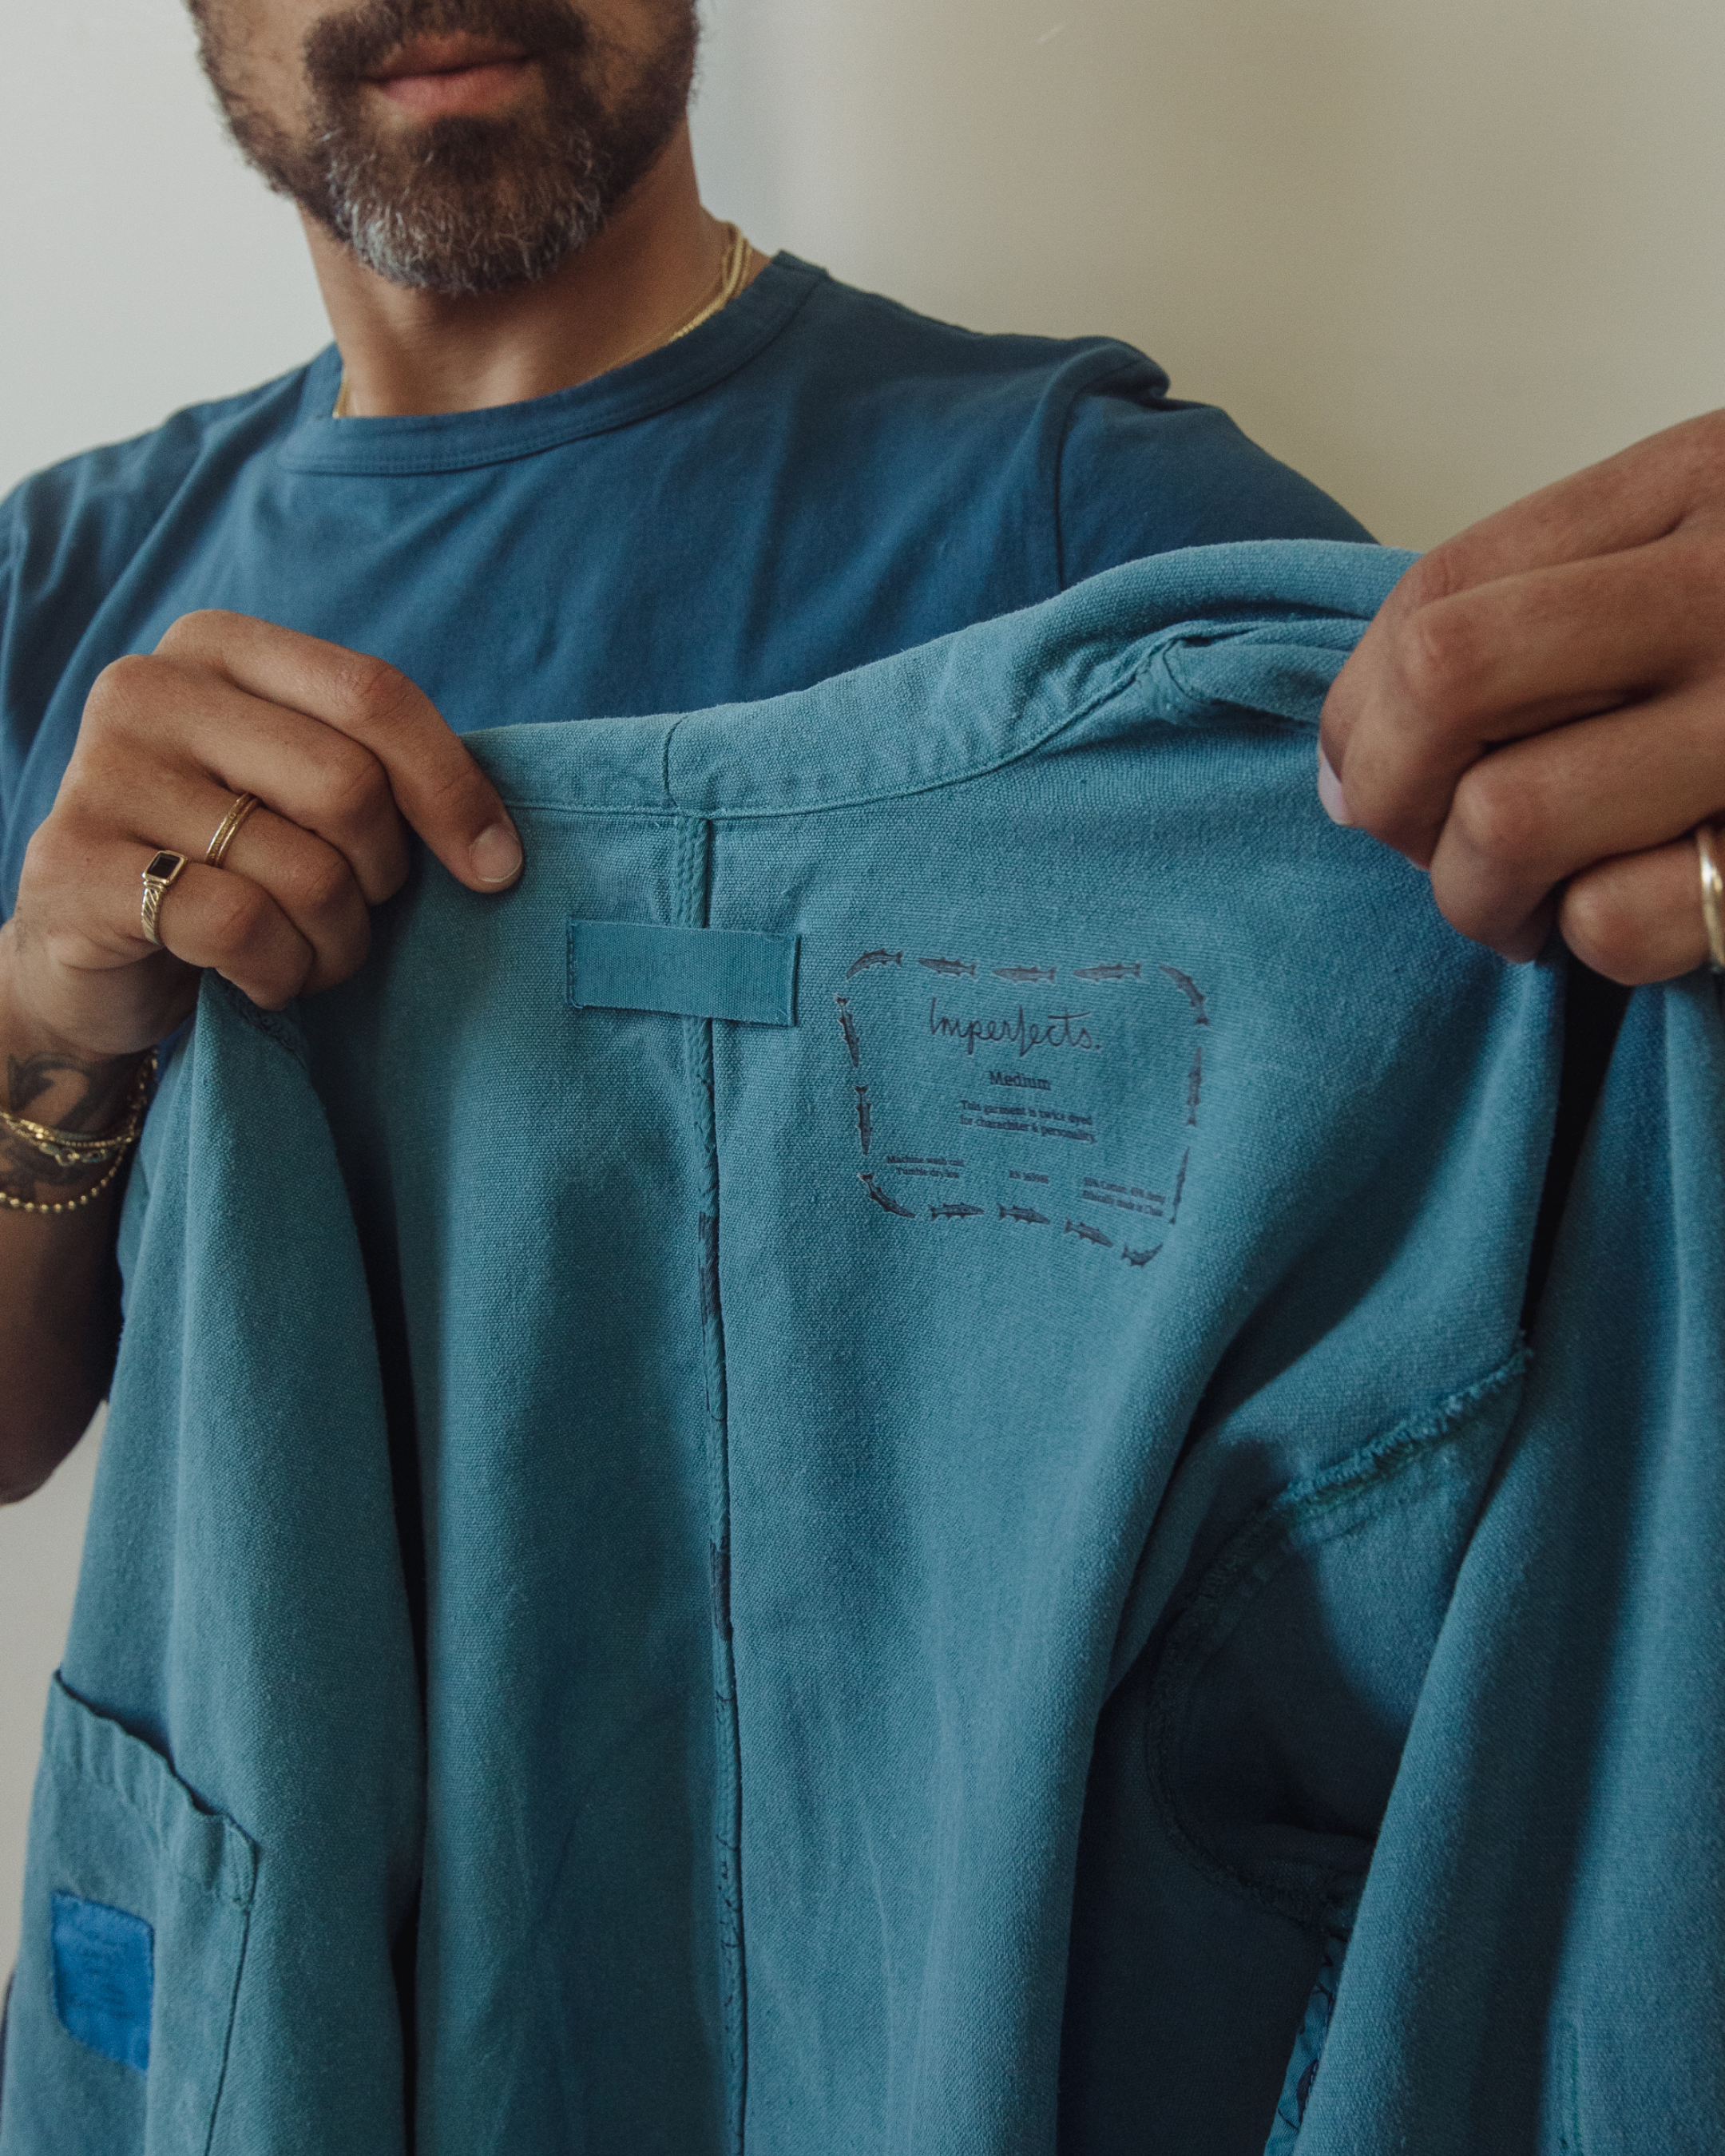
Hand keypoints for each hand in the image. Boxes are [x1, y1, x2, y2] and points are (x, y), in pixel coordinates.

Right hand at [3, 610, 522, 1061]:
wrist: (94, 957)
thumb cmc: (228, 866)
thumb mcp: (302, 796)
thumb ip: (380, 776)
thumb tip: (497, 848)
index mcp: (215, 647)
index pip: (373, 694)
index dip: (452, 788)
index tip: (497, 867)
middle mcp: (147, 688)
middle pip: (347, 786)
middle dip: (382, 878)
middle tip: (357, 915)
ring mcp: (101, 774)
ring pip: (303, 870)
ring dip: (335, 943)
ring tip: (306, 953)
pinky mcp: (75, 867)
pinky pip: (242, 927)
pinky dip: (279, 974)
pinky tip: (259, 979)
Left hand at [1318, 411, 1724, 983]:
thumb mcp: (1720, 533)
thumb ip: (1570, 596)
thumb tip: (1364, 752)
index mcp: (1701, 484)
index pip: (1445, 589)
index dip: (1358, 703)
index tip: (1358, 770)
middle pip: (1449, 683)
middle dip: (1387, 789)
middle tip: (1411, 841)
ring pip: (1514, 821)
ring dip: (1473, 895)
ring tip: (1512, 906)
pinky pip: (1624, 922)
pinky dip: (1589, 944)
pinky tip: (1614, 925)